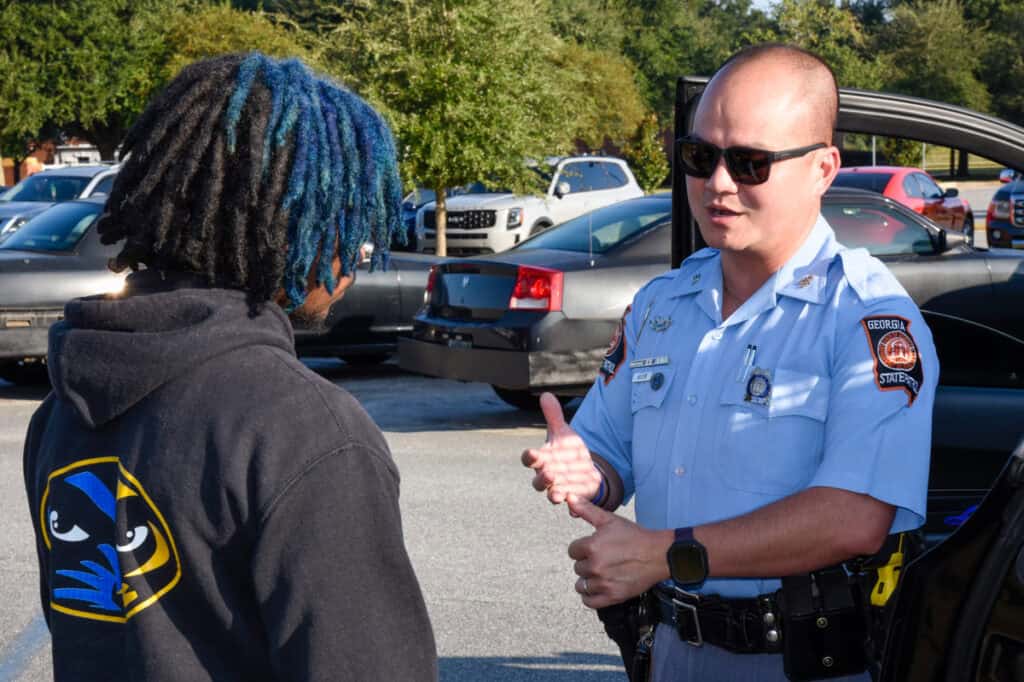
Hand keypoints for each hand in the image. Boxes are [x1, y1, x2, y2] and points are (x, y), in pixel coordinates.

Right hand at [521, 392, 601, 503]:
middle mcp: (548, 477)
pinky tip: (575, 507)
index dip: (530, 457)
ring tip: (558, 494)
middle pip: (538, 482)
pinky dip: (572, 508)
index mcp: (543, 460)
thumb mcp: (563, 433)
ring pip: (553, 495)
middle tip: (549, 473)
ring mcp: (560, 489)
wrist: (584, 470)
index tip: (532, 453)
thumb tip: (546, 394)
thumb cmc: (567, 452)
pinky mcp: (575, 498)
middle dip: (543, 479)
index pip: (530, 459)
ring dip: (555, 495)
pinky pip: (571, 507)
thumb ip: (554, 416)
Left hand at [567, 494, 672, 608]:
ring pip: (581, 585)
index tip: (594, 548)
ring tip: (602, 573)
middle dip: (587, 563)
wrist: (658, 554)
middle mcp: (596, 566)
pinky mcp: (612, 596)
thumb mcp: (609, 520)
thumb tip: (569, 497)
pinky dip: (590, 596)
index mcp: (592, 546)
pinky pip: (589, 601)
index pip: (572, 551)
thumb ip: (586, 509)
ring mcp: (603, 583)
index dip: (583, 548)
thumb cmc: (634, 536)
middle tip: (603, 559)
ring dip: (588, 580)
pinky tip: (598, 587)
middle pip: (577, 568)